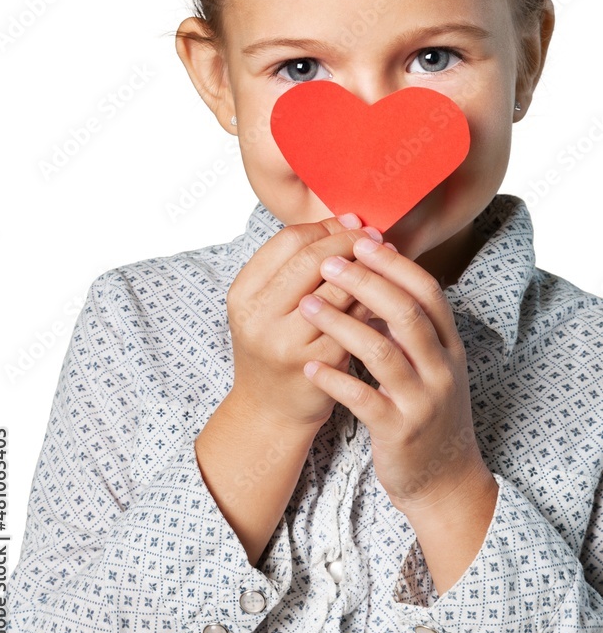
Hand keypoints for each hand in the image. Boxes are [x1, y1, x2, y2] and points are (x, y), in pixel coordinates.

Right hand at [226, 214, 381, 430]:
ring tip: (389, 260)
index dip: (325, 228)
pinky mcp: (317, 362)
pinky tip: (388, 295)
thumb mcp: (268, 304)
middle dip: (350, 243)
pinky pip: (354, 320)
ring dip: (368, 270)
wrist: (269, 409)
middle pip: (312, 259)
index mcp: (244, 293)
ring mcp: (286, 341)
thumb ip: (295, 267)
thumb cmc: (275, 347)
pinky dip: (373, 302)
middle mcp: (258, 316)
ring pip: (337, 288)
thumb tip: (348, 222)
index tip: (352, 224)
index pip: (289, 241)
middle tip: (376, 237)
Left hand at [299, 235, 487, 512]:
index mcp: (449, 345)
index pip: (427, 291)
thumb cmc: (426, 410)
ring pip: (382, 353)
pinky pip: (364, 400)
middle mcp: (442, 368)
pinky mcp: (400, 432)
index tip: (361, 239)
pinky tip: (308, 364)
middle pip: (406, 313)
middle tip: (328, 263)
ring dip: (342, 324)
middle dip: (365, 283)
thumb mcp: (431, 363)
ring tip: (307, 306)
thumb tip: (377, 272)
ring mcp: (422, 401)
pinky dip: (335, 379)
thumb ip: (409, 324)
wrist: (445, 481)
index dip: (394, 264)